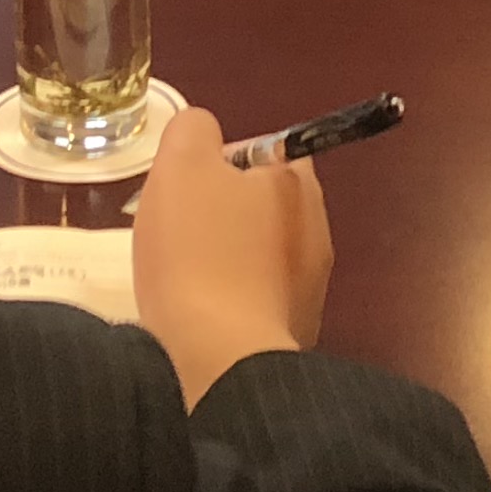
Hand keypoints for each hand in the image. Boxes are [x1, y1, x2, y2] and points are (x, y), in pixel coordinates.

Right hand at [131, 106, 331, 410]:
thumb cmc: (198, 253)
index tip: (184, 186)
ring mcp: (309, 288)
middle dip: (217, 213)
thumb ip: (193, 131)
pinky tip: (198, 315)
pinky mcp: (294, 333)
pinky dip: (228, 301)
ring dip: (222, 258)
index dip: (219, 161)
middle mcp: (316, 231)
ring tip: (179, 277)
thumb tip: (204, 134)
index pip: (265, 150)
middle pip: (259, 204)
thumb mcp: (181, 166)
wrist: (221, 360)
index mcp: (297, 183)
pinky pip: (254, 300)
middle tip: (174, 230)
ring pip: (256, 254)